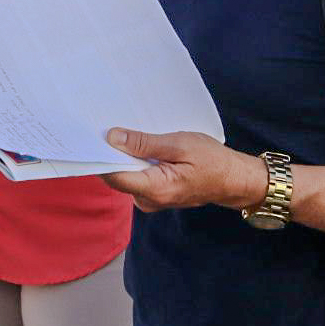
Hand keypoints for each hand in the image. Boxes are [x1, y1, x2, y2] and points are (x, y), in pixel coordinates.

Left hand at [102, 128, 265, 213]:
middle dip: (111, 153)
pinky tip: (138, 145)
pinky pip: (136, 176)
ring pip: (125, 175)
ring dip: (123, 155)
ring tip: (125, 131)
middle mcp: (149, 200)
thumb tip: (113, 138)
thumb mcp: (179, 144)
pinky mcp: (154, 194)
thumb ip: (145, 143)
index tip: (91, 136)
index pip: (114, 176)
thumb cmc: (212, 161)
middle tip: (106, 125)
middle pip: (116, 176)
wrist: (233, 179)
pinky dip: (134, 161)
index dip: (100, 156)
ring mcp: (151, 199)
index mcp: (155, 189)